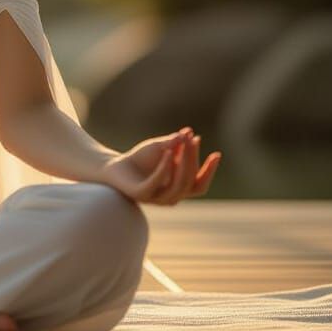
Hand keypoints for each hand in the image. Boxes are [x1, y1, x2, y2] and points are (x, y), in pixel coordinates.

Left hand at [100, 127, 220, 205]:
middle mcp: (170, 197)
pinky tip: (168, 152)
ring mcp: (156, 198)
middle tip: (193, 138)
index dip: (209, 171)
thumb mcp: (160, 148)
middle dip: (194, 159)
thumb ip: (174, 143)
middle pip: (190, 181)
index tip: (217, 154)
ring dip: (183, 163)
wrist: (114, 166)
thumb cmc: (140, 158)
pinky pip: (156, 182)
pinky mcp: (141, 194)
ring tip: (183, 142)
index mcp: (178, 190)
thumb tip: (188, 132)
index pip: (200, 184)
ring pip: (178, 185)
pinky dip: (164, 167)